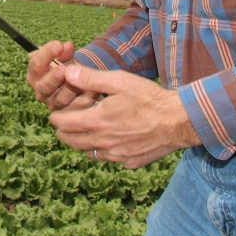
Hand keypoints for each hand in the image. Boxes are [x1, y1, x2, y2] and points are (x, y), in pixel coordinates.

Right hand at [26, 41, 100, 110]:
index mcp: (36, 74)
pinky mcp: (66, 114)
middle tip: (63, 70)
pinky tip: (94, 90)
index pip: (36, 64)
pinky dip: (84, 99)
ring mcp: (53, 103)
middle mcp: (41, 91)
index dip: (46, 54)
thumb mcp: (65, 57)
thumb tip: (68, 46)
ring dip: (72, 89)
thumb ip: (65, 52)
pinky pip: (75, 110)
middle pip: (44, 86)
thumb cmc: (67, 67)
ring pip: (60, 99)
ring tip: (83, 81)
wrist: (77, 83)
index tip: (58, 45)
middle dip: (54, 78)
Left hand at [49, 64, 200, 169]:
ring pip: (88, 153)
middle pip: (70, 142)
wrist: (178, 121)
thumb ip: (90, 79)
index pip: (62, 124)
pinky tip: (111, 138)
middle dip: (64, 131)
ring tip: (88, 129)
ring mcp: (116, 155)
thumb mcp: (119, 81)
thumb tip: (67, 73)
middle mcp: (103, 143)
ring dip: (83, 142)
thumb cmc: (149, 98)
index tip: (58, 112)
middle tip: (68, 122)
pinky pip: (108, 159)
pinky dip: (104, 150)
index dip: (56, 117)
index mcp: (96, 122)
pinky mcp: (129, 162)